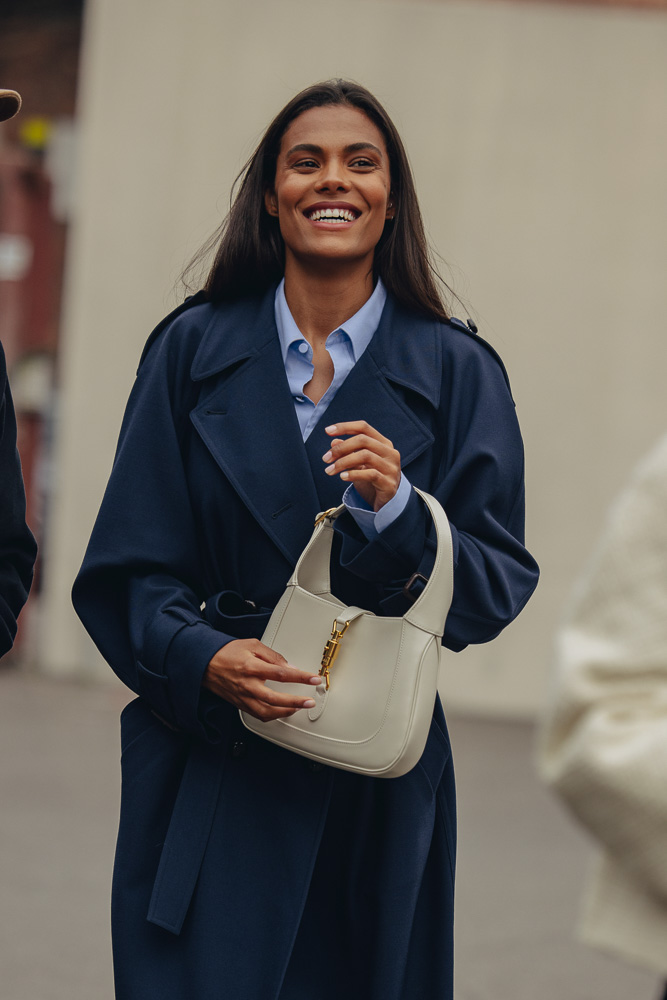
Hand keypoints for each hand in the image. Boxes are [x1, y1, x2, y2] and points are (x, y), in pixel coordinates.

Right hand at [203, 639, 321, 720]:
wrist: (205, 663)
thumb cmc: (228, 652)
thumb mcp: (252, 645)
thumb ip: (273, 656)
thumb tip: (290, 667)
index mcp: (251, 667)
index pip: (280, 674)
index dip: (300, 677)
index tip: (313, 679)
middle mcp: (246, 685)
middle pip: (274, 698)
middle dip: (295, 702)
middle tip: (309, 701)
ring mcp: (242, 697)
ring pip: (266, 711)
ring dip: (285, 712)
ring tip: (298, 708)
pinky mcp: (239, 704)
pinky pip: (258, 715)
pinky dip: (272, 716)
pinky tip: (282, 711)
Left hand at [322, 420, 400, 511]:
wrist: (388, 503)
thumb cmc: (373, 481)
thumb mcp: (359, 464)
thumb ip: (349, 452)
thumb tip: (334, 441)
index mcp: (383, 443)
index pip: (364, 427)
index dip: (345, 427)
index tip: (328, 430)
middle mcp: (390, 453)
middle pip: (363, 440)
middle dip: (341, 448)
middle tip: (326, 458)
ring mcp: (391, 467)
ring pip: (365, 456)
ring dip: (343, 462)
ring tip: (330, 470)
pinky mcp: (389, 483)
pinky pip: (370, 474)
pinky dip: (353, 474)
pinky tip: (342, 477)